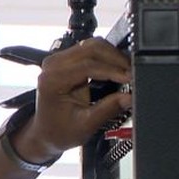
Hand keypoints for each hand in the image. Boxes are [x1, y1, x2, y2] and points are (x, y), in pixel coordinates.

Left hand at [16, 37, 132, 161]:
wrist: (46, 133)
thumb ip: (108, 109)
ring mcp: (57, 61)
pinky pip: (89, 50)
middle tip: (132, 72)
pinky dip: (106, 56)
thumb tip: (130, 96)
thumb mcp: (86, 124)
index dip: (112, 69)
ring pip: (91, 45)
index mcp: (52, 80)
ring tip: (127, 70)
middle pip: (90, 49)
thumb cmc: (59, 130)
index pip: (87, 65)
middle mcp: (52, 66)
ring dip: (112, 55)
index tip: (130, 77)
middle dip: (115, 59)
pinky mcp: (65, 60)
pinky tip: (117, 68)